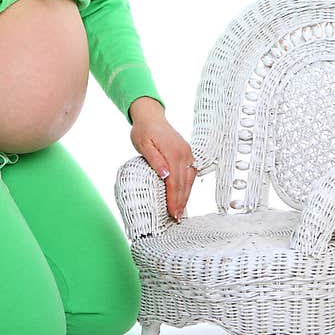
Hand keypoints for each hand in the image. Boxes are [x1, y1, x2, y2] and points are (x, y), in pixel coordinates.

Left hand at [129, 99, 195, 222]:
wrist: (150, 116)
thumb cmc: (144, 131)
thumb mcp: (144, 145)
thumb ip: (155, 160)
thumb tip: (165, 175)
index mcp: (173, 152)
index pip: (175, 182)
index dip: (174, 199)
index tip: (173, 213)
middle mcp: (184, 153)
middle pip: (184, 183)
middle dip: (181, 202)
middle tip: (177, 218)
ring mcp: (187, 153)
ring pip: (189, 179)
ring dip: (186, 196)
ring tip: (180, 210)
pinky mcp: (187, 153)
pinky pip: (190, 173)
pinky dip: (187, 186)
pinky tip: (183, 195)